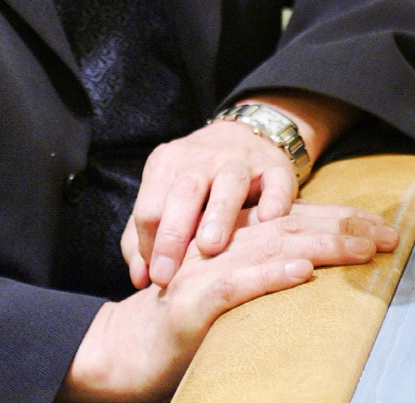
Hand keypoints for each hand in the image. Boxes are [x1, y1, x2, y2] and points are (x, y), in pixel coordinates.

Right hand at [60, 203, 397, 402]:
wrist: (122, 346)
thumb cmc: (177, 322)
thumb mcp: (223, 289)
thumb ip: (255, 269)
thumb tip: (307, 262)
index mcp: (230, 241)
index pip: (290, 222)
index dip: (335, 220)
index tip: (378, 226)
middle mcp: (221, 246)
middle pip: (288, 227)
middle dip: (341, 227)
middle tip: (385, 233)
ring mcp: (207, 270)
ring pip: (270, 248)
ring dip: (320, 245)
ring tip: (360, 246)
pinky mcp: (195, 301)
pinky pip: (237, 285)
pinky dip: (271, 276)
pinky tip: (301, 271)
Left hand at [125, 92, 357, 287]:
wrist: (242, 135)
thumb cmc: (198, 181)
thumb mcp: (166, 198)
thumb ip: (145, 236)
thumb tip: (138, 279)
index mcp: (166, 164)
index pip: (149, 207)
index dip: (149, 245)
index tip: (156, 278)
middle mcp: (200, 158)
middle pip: (182, 193)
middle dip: (172, 234)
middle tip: (167, 274)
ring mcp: (239, 159)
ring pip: (228, 183)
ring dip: (218, 214)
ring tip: (211, 246)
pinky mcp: (274, 166)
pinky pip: (275, 181)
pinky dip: (273, 200)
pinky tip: (269, 220)